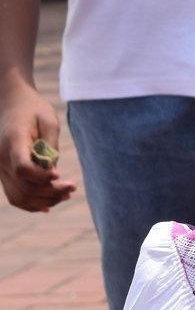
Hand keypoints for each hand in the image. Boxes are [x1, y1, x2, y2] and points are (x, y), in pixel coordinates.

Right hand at [1, 82, 76, 211]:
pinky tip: (48, 205)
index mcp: (13, 142)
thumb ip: (50, 146)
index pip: (23, 168)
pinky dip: (30, 203)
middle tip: (72, 188)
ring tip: (66, 195)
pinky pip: (14, 194)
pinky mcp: (5, 173)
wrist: (11, 104)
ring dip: (42, 201)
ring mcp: (1, 169)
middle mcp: (1, 159)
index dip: (41, 177)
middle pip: (23, 187)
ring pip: (18, 196)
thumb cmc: (33, 109)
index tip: (59, 175)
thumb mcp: (48, 120)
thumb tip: (52, 172)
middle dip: (49, 192)